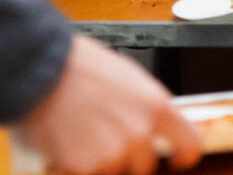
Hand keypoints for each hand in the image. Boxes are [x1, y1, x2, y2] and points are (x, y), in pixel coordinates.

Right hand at [15, 35, 200, 174]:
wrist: (43, 71)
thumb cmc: (82, 68)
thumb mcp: (130, 80)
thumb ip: (146, 109)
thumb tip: (154, 128)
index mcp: (156, 107)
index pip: (189, 143)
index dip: (184, 155)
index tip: (178, 159)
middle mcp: (139, 133)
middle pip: (145, 165)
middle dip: (128, 157)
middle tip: (106, 137)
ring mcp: (112, 154)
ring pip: (113, 170)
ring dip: (100, 161)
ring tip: (82, 132)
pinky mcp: (83, 168)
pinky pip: (86, 174)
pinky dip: (77, 165)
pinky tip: (68, 141)